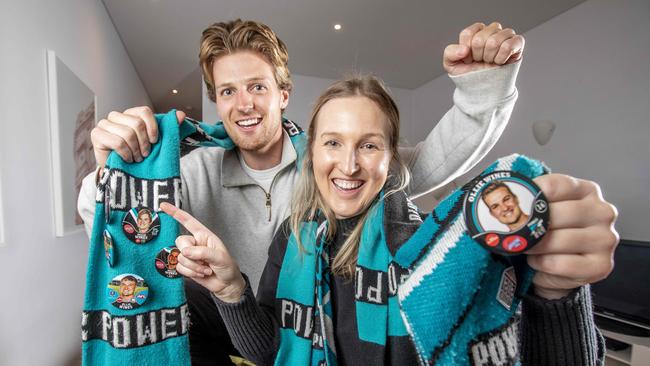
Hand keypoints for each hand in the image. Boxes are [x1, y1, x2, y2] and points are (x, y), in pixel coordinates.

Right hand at [91, 106, 185, 166]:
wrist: (122, 173)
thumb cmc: (138, 156)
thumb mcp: (156, 142)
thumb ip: (168, 128)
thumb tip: (181, 115)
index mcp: (130, 114)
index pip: (144, 111)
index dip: (153, 127)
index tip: (155, 142)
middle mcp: (116, 116)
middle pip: (137, 123)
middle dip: (144, 143)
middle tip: (144, 155)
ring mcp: (104, 124)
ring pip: (127, 133)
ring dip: (135, 150)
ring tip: (136, 158)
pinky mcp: (97, 135)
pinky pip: (117, 142)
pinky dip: (126, 154)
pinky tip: (127, 159)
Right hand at [160, 202, 245, 302]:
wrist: (226, 284)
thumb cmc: (227, 267)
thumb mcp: (219, 257)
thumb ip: (202, 252)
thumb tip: (184, 252)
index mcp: (203, 235)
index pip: (187, 221)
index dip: (175, 213)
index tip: (163, 205)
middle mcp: (194, 243)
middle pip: (180, 242)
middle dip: (191, 254)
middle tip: (205, 262)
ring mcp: (189, 255)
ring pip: (179, 257)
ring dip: (194, 267)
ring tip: (206, 269)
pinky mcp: (186, 266)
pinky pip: (179, 268)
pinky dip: (191, 273)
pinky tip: (201, 274)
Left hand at [443, 22, 524, 75]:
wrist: (484, 89)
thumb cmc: (469, 74)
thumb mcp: (452, 65)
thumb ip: (450, 53)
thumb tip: (464, 50)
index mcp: (476, 32)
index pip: (468, 34)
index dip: (466, 51)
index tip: (468, 59)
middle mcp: (491, 30)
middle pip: (480, 39)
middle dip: (478, 56)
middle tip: (481, 62)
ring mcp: (505, 35)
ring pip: (495, 41)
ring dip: (490, 57)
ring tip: (490, 62)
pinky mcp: (517, 43)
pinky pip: (509, 45)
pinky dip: (501, 57)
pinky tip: (500, 62)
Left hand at [526, 174, 618, 299]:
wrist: (560, 269)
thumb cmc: (551, 234)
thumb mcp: (545, 211)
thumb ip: (533, 200)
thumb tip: (505, 191)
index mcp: (587, 191)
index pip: (557, 186)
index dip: (532, 194)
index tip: (517, 203)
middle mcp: (602, 212)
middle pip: (558, 213)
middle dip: (531, 225)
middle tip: (515, 231)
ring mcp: (605, 239)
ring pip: (559, 240)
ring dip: (535, 246)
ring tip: (526, 248)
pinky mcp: (601, 265)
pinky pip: (561, 263)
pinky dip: (542, 264)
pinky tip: (538, 262)